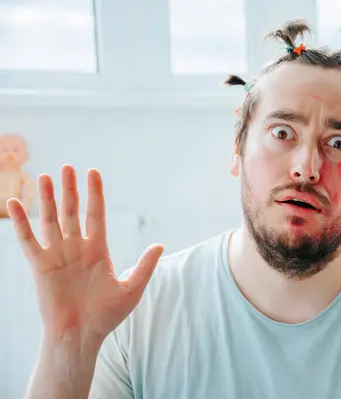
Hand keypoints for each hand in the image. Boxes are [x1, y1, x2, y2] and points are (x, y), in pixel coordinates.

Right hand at [7, 165, 163, 345]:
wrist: (80, 336)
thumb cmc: (106, 316)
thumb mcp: (131, 289)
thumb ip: (144, 266)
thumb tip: (160, 245)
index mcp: (98, 250)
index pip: (95, 214)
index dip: (95, 194)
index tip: (93, 172)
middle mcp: (76, 248)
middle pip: (72, 212)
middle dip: (70, 190)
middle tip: (68, 167)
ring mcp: (57, 255)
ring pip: (51, 220)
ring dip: (47, 199)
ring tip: (46, 176)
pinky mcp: (40, 266)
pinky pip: (28, 240)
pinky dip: (21, 222)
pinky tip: (16, 202)